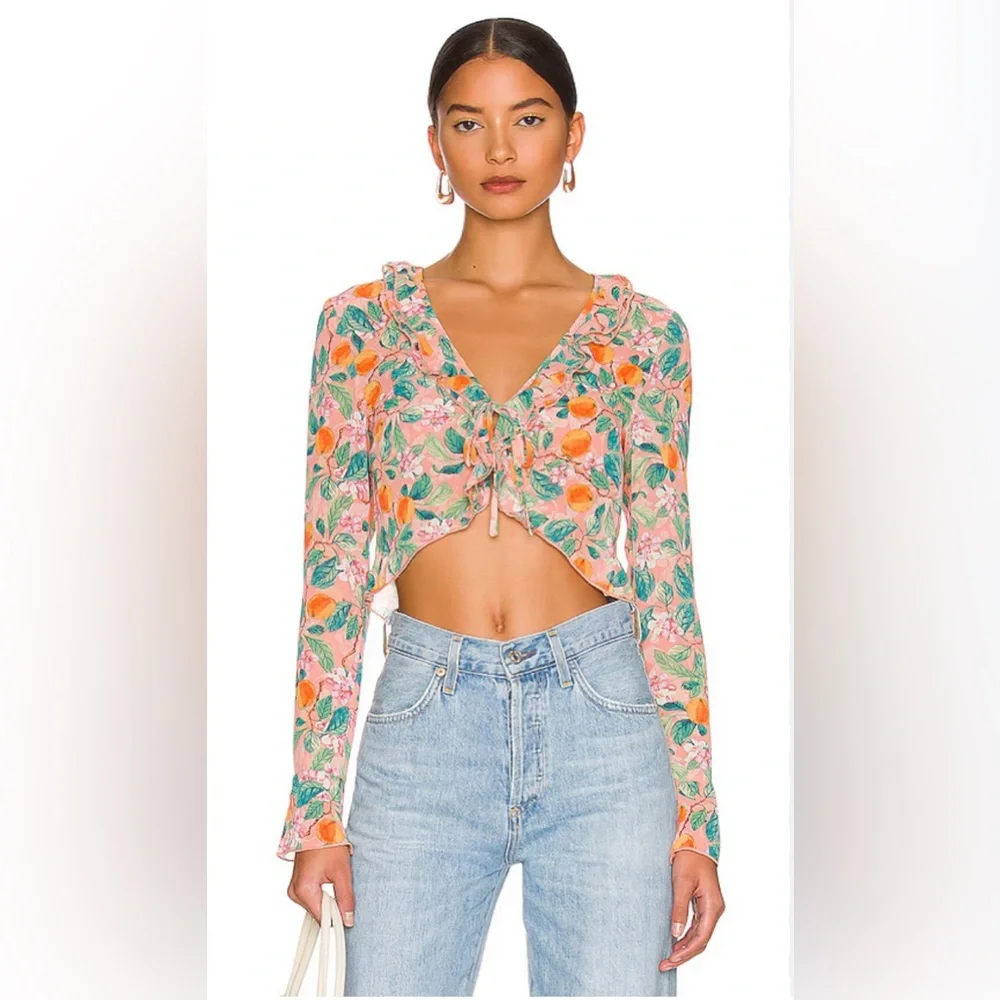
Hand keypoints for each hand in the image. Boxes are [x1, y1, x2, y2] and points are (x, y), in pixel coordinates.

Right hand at [287, 844, 354, 927]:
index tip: (349, 917)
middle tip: (344, 890)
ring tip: (335, 880)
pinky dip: (322, 895)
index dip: (337, 919)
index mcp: (304, 890)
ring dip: (328, 900)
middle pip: (317, 914)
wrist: (316, 824)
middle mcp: (294, 892)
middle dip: (333, 907)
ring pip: (315, 906)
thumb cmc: (328, 843)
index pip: (321, 919)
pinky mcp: (297, 884)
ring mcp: (294, 889)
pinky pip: (311, 898)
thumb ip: (345, 898)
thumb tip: (348, 921)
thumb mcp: (342, 871)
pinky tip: (329, 880)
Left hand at [659, 851, 724, 971]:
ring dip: (685, 947)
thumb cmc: (690, 859)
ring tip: (669, 957)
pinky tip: (676, 942)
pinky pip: (697, 926)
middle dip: (684, 954)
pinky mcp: (703, 904)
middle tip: (666, 964)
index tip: (671, 959)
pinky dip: (686, 937)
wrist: (696, 842)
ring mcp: (709, 907)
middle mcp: (714, 909)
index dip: (686, 952)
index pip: (701, 938)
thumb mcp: (681, 883)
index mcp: (712, 906)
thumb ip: (679, 908)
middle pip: (701, 940)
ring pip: (699, 935)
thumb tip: (675, 933)